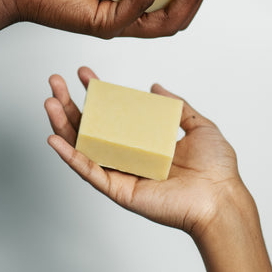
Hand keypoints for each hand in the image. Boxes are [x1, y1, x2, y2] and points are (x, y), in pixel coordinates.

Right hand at [45, 67, 247, 238]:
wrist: (222, 198)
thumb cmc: (216, 169)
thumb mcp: (198, 125)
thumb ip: (177, 106)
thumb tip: (155, 87)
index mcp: (145, 142)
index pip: (113, 114)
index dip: (96, 94)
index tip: (83, 74)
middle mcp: (129, 156)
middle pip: (91, 128)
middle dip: (69, 105)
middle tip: (54, 82)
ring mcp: (122, 173)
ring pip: (83, 147)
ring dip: (62, 125)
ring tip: (49, 102)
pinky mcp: (119, 190)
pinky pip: (90, 171)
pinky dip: (70, 156)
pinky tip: (54, 139)